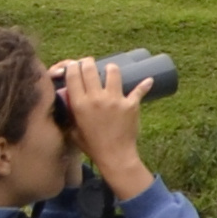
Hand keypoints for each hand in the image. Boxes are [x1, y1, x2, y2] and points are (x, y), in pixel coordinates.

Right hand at [55, 56, 155, 197]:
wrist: (114, 155)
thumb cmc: (92, 145)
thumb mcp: (74, 129)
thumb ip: (71, 113)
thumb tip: (68, 99)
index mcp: (79, 105)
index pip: (73, 76)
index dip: (72, 66)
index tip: (75, 65)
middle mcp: (96, 98)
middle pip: (90, 69)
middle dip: (89, 62)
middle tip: (90, 62)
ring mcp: (114, 100)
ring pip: (113, 72)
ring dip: (111, 68)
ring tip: (110, 69)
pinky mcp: (131, 104)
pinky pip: (139, 89)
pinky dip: (144, 85)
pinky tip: (148, 80)